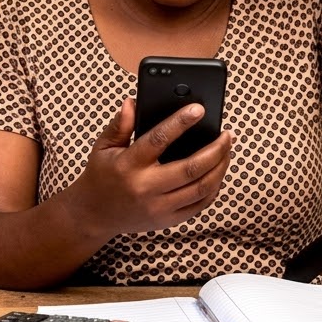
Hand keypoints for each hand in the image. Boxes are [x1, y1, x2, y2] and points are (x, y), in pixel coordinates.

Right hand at [65, 98, 232, 237]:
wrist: (94, 215)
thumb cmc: (101, 175)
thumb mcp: (103, 146)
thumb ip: (120, 124)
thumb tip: (132, 101)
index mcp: (129, 165)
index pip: (158, 140)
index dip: (180, 123)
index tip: (199, 109)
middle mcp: (145, 188)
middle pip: (191, 168)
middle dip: (216, 149)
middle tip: (227, 135)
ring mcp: (159, 207)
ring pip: (202, 188)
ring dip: (220, 168)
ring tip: (227, 151)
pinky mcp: (167, 220)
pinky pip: (199, 205)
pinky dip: (214, 188)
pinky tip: (218, 172)